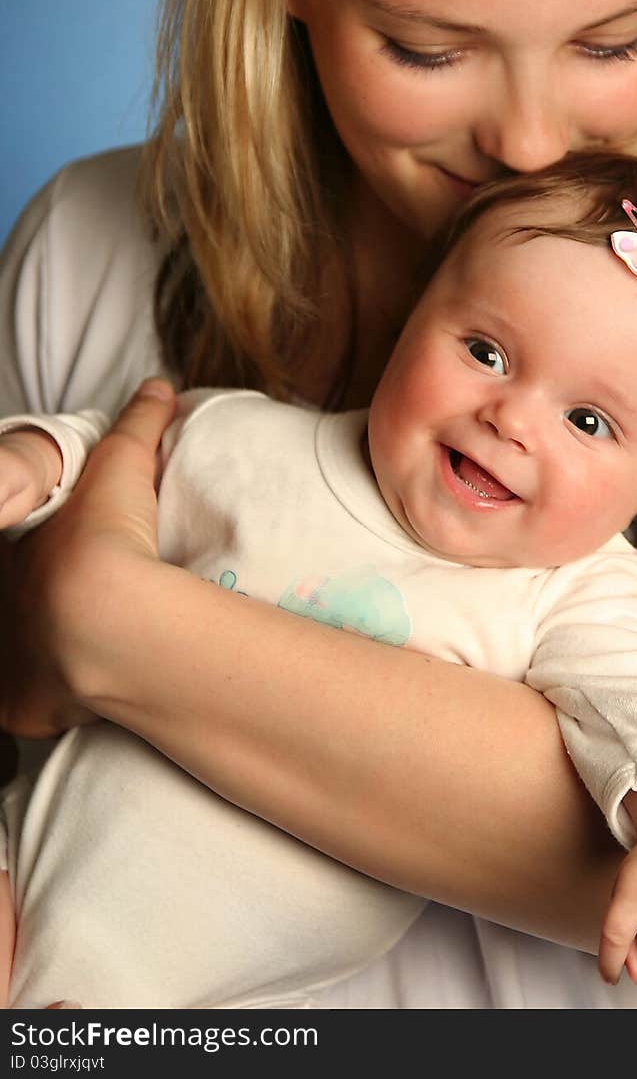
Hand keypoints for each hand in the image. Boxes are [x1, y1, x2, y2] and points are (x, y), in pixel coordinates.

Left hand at [0, 380, 175, 738]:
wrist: (100, 616)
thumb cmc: (100, 539)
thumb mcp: (123, 468)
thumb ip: (138, 427)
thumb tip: (160, 389)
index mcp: (14, 556)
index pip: (17, 550)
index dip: (34, 547)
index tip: (71, 551)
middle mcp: (2, 609)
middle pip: (15, 603)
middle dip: (31, 599)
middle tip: (75, 597)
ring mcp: (6, 662)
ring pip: (14, 654)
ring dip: (34, 651)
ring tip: (73, 647)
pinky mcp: (20, 708)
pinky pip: (22, 708)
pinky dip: (40, 705)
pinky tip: (72, 698)